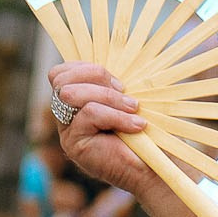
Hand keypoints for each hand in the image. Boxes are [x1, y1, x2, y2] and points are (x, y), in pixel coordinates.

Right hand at [48, 62, 191, 216]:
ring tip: (135, 109)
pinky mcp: (74, 145)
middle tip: (126, 92)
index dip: (85, 67)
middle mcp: (66, 116)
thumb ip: (114, 82)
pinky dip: (116, 116)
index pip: (60, 72)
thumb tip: (117, 46)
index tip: (119, 81)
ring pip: (71, 94)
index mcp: (76, 101)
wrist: (157, 170)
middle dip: (96, 77)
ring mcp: (67, 131)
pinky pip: (89, 114)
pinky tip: (136, 126)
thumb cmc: (147, 134)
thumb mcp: (129, 99)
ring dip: (108, 97)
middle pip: (60, 78)